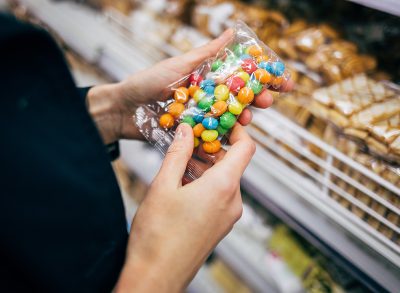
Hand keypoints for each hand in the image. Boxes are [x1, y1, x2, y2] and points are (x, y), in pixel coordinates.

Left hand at [87, 29, 293, 143]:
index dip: (262, 79)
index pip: (240, 77)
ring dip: (243, 118)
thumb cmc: (148, 82)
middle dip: (257, 100)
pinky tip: (232, 136)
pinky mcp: (193, 134)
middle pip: (239, 99)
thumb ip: (206, 53)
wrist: (123, 109)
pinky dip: (224, 137)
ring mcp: (202, 116)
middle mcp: (208, 97)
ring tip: (248, 118)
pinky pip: (213, 136)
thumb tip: (231, 32)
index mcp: (207, 79)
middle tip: (268, 101)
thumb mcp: (179, 65)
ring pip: (230, 119)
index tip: (282, 82)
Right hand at [115, 123, 255, 291]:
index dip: (237, 131)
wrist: (156, 277)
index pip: (246, 148)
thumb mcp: (163, 185)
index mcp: (223, 187)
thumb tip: (186, 131)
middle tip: (189, 141)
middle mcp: (233, 202)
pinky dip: (206, 183)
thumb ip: (178, 153)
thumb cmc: (157, 236)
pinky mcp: (220, 226)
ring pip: (225, 180)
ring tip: (180, 163)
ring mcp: (228, 216)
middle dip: (212, 149)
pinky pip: (220, 196)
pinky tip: (183, 183)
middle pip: (233, 163)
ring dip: (206, 167)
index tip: (222, 122)